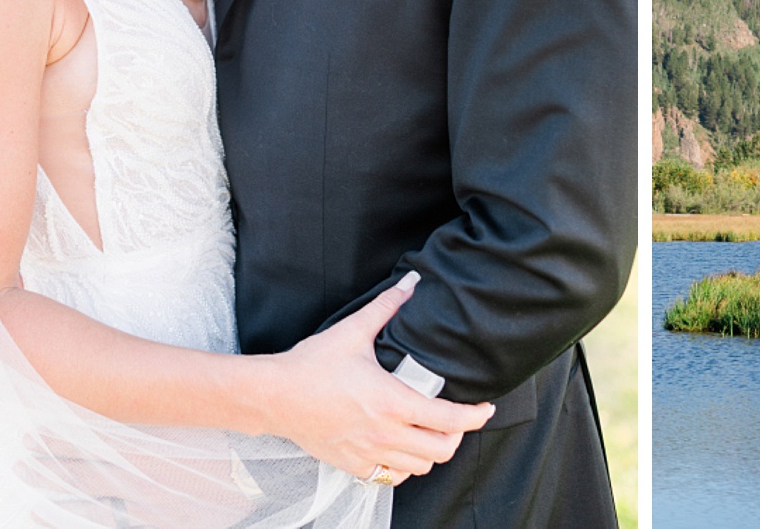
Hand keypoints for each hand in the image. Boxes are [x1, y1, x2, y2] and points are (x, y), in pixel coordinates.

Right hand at [263, 274, 494, 481]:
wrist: (273, 396)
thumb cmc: (312, 365)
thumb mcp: (353, 332)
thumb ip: (387, 307)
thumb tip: (411, 282)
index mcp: (392, 402)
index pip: (449, 420)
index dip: (475, 417)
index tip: (486, 409)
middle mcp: (385, 433)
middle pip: (441, 451)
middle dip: (456, 437)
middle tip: (456, 420)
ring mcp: (368, 453)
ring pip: (418, 468)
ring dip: (431, 452)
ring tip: (430, 433)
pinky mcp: (352, 465)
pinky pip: (390, 477)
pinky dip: (403, 466)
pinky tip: (401, 448)